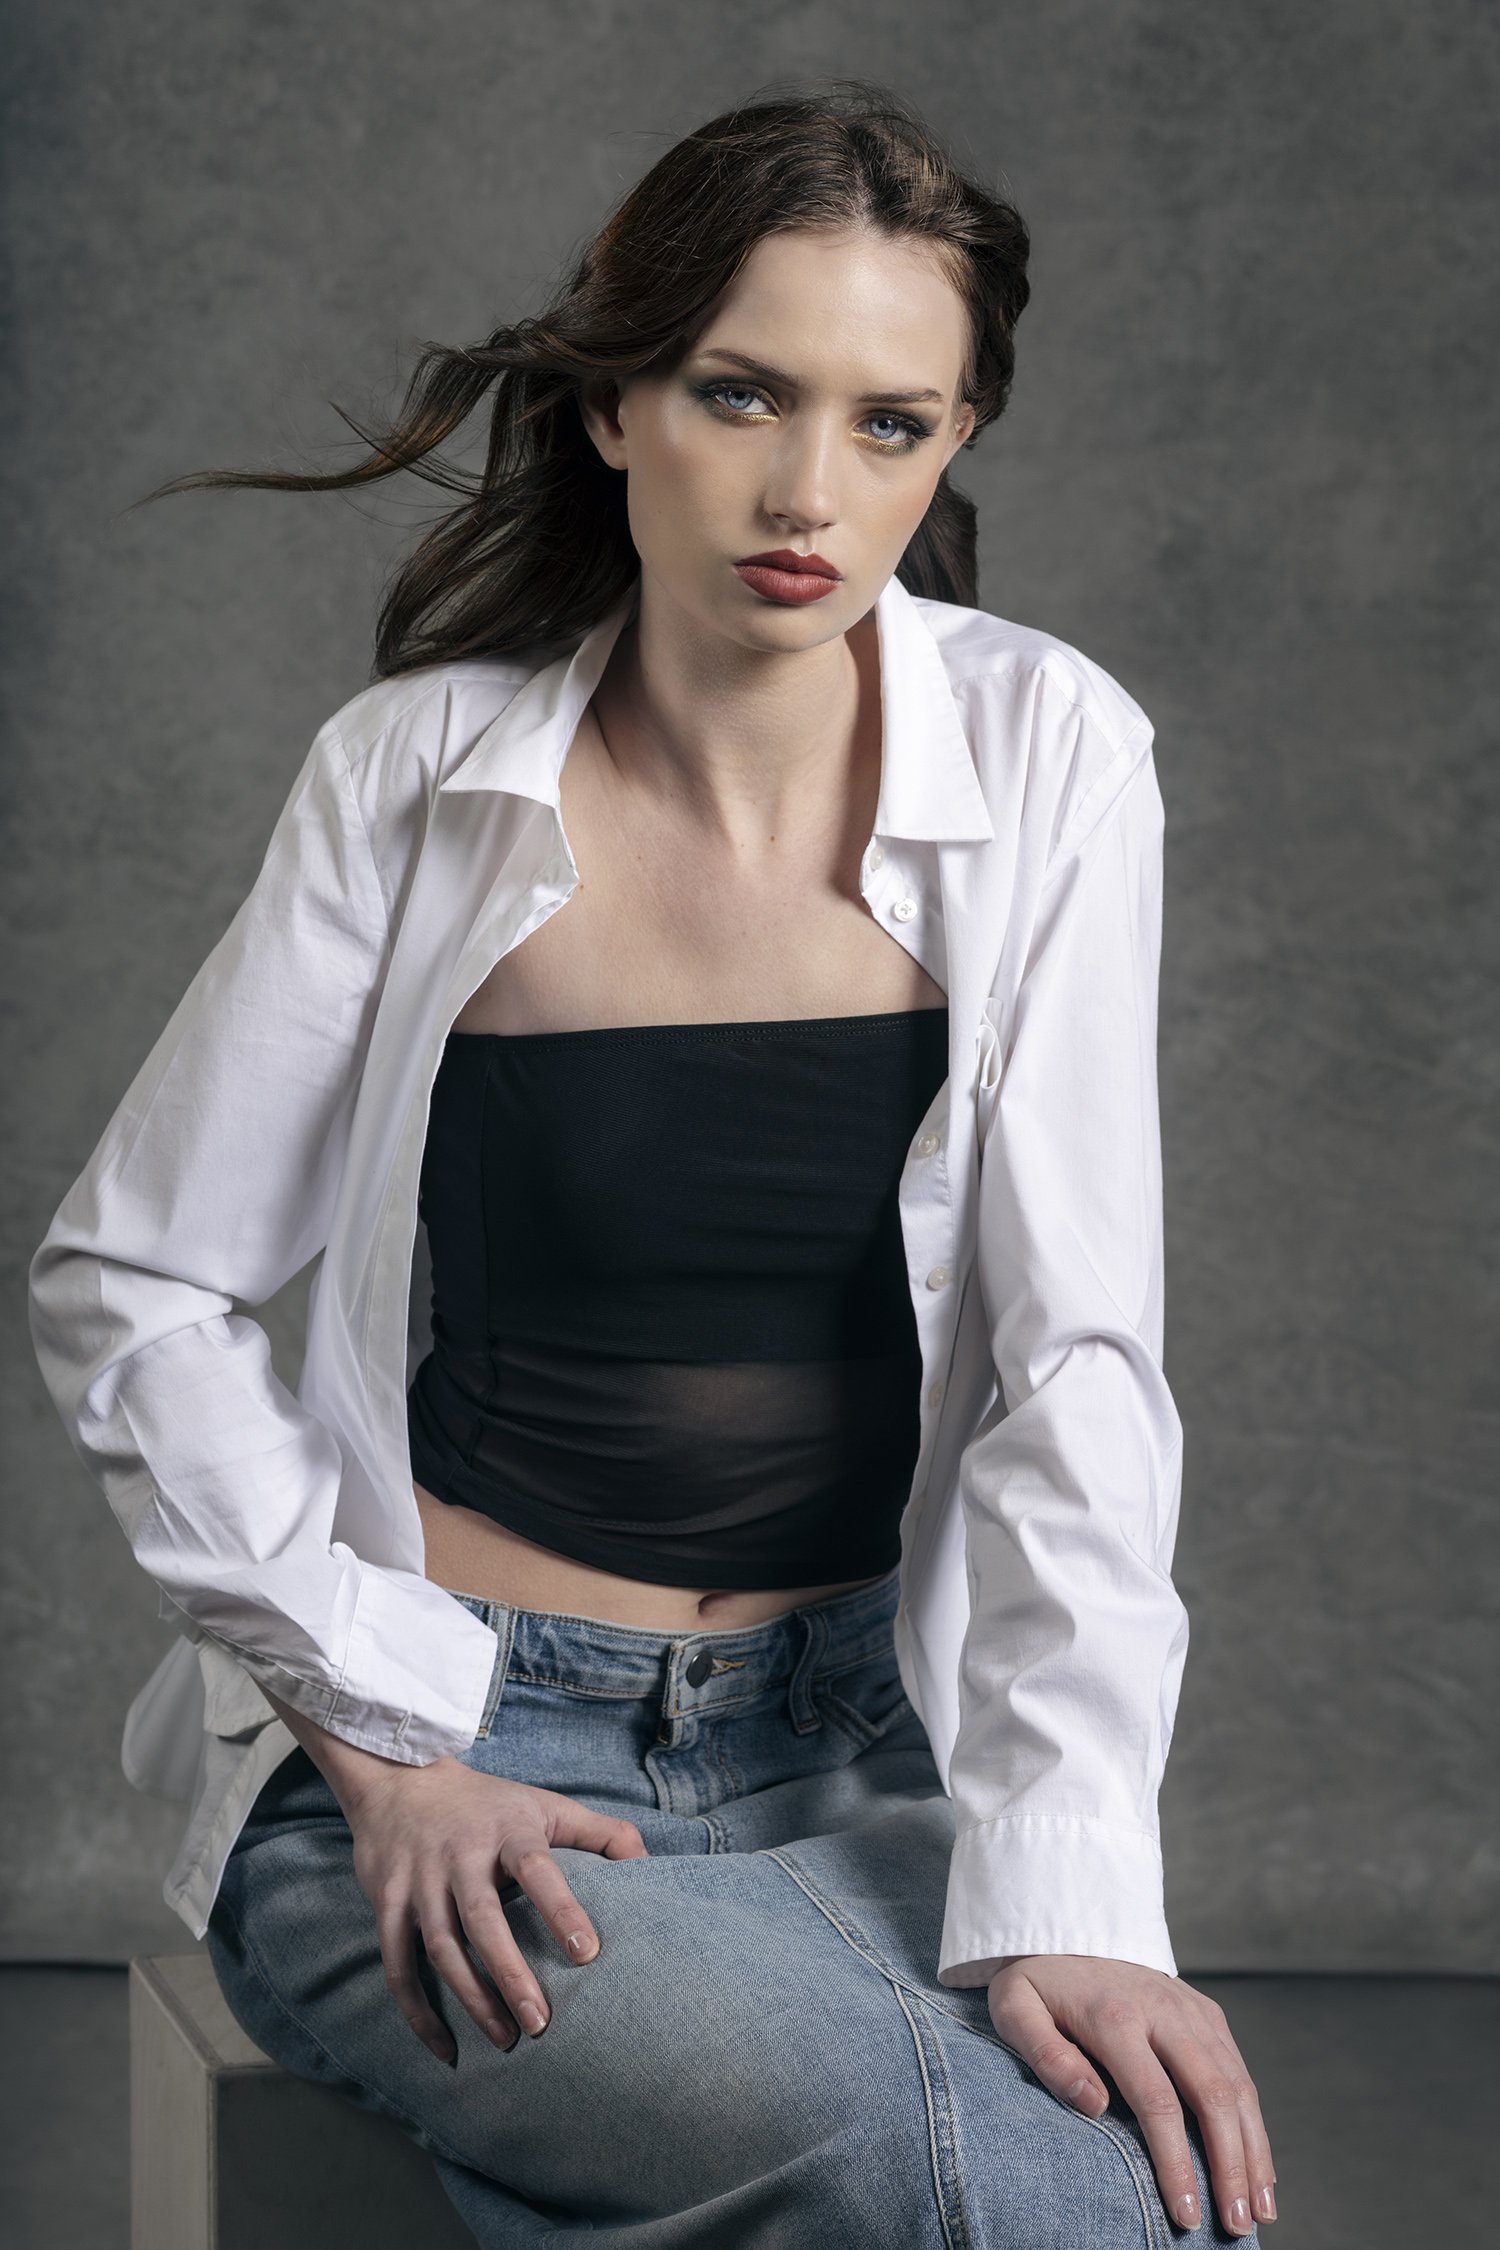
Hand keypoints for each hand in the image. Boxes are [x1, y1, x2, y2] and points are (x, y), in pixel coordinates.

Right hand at [343, 1753, 649, 2060]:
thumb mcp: (544, 1805)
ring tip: (506, 2039)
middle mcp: (460, 1854)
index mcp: (507, 1831)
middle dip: (511, 1974)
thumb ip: (599, 1833)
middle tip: (541, 2024)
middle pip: (483, 1919)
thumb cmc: (487, 1805)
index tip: (589, 1954)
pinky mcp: (386, 1902)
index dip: (562, 1909)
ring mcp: (419, 1879)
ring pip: (442, 1948)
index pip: (538, 1869)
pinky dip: (418, 2012)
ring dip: (472, 1999)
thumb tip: (649, 1863)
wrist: (399, 1779)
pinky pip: (398, 1966)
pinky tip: (446, 2049)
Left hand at [987, 1955, 1275, 2235]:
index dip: (1177, 2163)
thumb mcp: (1016, 2009)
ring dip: (1254, 2151)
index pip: (1157, 2102)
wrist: (1068, 1922)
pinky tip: (1257, 2164)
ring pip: (1237, 2086)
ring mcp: (1191, 2009)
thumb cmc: (1038, 1981)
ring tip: (1260, 2211)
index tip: (1185, 2214)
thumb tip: (1094, 2105)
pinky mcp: (1206, 2011)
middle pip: (1213, 2097)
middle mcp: (1164, 2010)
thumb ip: (1046, 2055)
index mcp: (1115, 2017)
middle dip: (1230, 2167)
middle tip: (1236, 2226)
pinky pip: (1239, 2070)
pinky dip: (1255, 2121)